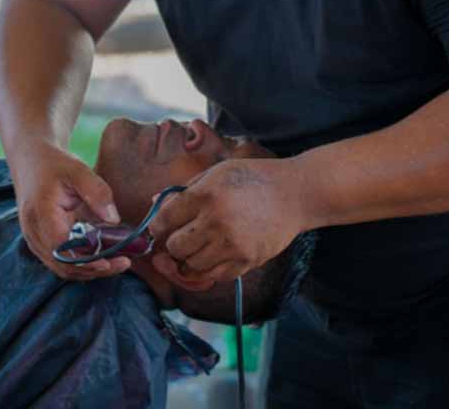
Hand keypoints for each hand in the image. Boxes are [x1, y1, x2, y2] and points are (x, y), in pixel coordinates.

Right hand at [13, 143, 131, 280]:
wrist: (31, 161)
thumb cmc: (55, 164)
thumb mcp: (78, 170)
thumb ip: (97, 192)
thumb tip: (114, 219)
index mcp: (41, 214)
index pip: (62, 249)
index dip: (85, 261)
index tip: (110, 261)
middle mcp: (33, 232)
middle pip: (63, 265)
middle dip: (94, 269)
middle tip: (123, 262)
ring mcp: (34, 239)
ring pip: (62, 268)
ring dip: (89, 270)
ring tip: (117, 262)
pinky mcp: (40, 242)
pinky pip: (60, 262)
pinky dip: (81, 264)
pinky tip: (102, 257)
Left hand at [148, 158, 302, 290]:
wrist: (294, 194)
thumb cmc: (252, 179)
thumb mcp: (216, 173)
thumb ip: (184, 190)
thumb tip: (154, 203)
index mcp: (206, 194)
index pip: (165, 220)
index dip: (157, 226)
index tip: (160, 228)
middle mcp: (216, 221)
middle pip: (175, 247)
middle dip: (173, 244)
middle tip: (180, 237)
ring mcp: (232, 245)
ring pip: (192, 266)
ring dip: (190, 259)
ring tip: (198, 246)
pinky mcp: (247, 261)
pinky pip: (214, 276)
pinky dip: (208, 270)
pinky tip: (213, 255)